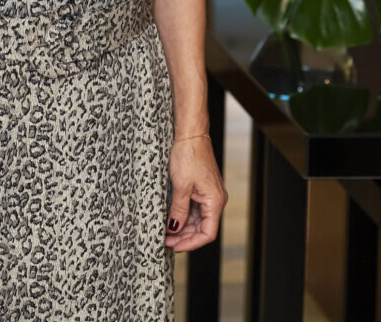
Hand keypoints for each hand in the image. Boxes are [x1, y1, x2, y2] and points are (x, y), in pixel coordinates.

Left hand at [164, 136, 227, 251]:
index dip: (191, 243)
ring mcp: (208, 194)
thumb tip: (174, 229)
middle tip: (165, 240)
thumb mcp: (180, 186)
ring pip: (197, 219)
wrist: (190, 134)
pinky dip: (182, 215)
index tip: (175, 246)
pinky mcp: (201, 188)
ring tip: (165, 231)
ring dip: (182, 227)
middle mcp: (215, 199)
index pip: (207, 233)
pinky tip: (171, 218)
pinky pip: (194, 208)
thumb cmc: (189, 155)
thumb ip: (178, 210)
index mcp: (215, 201)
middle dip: (184, 236)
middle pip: (202, 228)